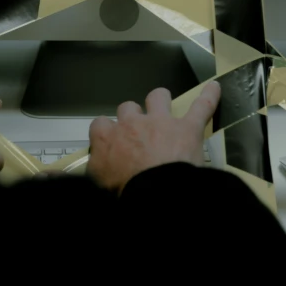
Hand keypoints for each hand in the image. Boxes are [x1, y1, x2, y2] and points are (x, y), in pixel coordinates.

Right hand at [88, 81, 220, 191]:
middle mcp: (132, 124)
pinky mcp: (187, 129)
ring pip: (158, 97)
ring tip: (163, 107)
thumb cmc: (124, 193)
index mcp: (107, 139)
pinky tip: (215, 89)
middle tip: (138, 134)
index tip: (111, 143)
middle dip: (133, 117)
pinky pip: (201, 106)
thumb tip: (71, 174)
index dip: (107, 132)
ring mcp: (161, 122)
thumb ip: (91, 173)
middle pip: (128, 108)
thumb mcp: (97, 185)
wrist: (154, 197)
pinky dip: (209, 97)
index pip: (100, 125)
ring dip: (160, 101)